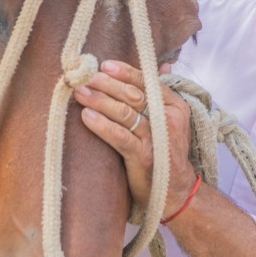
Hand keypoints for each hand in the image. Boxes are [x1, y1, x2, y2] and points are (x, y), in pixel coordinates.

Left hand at [73, 60, 196, 217]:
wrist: (175, 191)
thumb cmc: (165, 152)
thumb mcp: (168, 121)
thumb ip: (160, 94)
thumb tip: (163, 65)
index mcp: (174, 106)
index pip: (147, 82)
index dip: (125, 72)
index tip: (104, 65)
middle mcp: (168, 119)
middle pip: (133, 95)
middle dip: (107, 84)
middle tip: (84, 77)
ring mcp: (156, 138)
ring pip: (125, 113)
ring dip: (100, 101)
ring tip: (80, 93)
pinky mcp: (144, 157)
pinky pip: (120, 137)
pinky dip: (102, 125)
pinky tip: (86, 117)